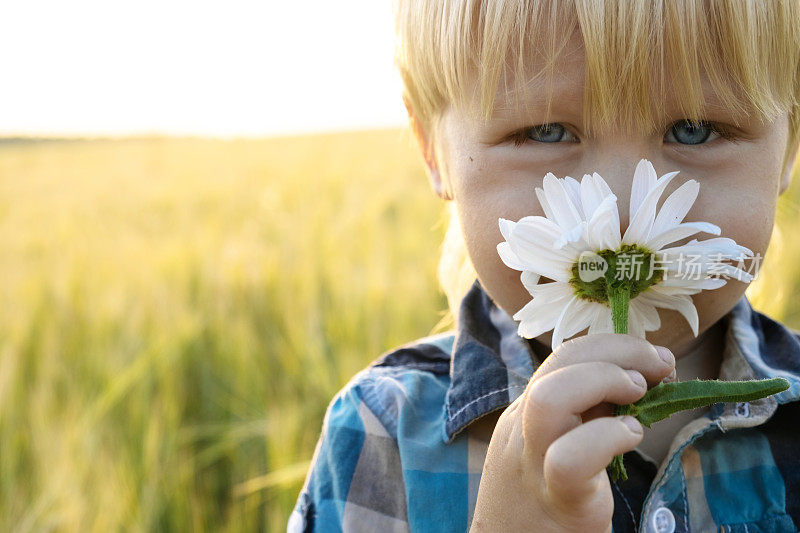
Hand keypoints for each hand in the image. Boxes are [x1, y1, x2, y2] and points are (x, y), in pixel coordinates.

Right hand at [469, 333, 674, 531]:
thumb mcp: (555, 447)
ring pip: (549, 400)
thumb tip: (636, 381)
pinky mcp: (556, 500)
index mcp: (525, 414)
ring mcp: (533, 464)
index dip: (613, 346)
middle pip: (556, 363)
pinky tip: (630, 437)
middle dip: (615, 350)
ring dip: (604, 381)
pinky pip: (570, 460)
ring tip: (639, 395)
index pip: (562, 356)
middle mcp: (522, 430)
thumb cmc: (543, 502)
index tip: (653, 358)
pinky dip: (608, 437)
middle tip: (657, 368)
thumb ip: (582, 417)